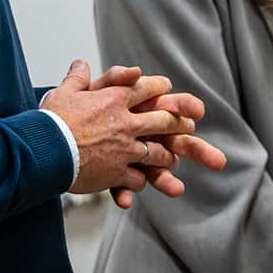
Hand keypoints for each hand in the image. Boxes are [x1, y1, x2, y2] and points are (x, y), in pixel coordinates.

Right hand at [42, 61, 194, 195]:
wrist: (44, 149)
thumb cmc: (52, 120)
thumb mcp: (63, 92)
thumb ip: (76, 78)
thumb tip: (80, 63)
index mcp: (114, 99)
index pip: (146, 88)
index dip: (159, 87)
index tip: (167, 88)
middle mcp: (126, 123)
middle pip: (162, 120)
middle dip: (175, 123)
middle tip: (186, 126)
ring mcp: (125, 149)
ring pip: (157, 153)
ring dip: (165, 156)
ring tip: (169, 159)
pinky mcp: (118, 173)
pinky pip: (138, 178)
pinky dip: (140, 180)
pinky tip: (140, 182)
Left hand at [86, 65, 227, 208]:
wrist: (54, 138)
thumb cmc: (76, 110)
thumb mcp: (93, 91)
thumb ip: (114, 79)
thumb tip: (134, 71)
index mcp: (141, 110)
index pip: (171, 107)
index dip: (186, 107)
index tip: (198, 112)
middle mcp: (143, 134)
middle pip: (175, 141)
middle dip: (197, 150)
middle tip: (218, 161)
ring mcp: (133, 156)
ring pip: (155, 168)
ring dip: (165, 179)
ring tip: (176, 190)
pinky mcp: (116, 175)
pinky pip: (124, 185)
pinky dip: (123, 191)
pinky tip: (124, 201)